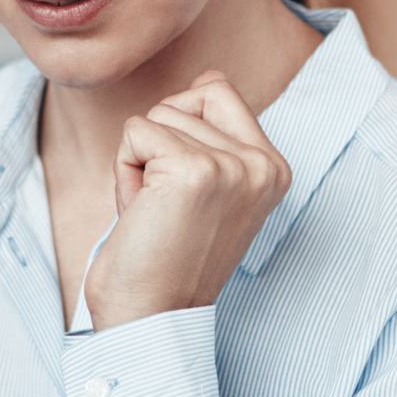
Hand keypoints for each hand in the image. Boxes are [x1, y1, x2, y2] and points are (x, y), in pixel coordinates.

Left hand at [83, 70, 291, 331]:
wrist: (152, 319)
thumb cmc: (165, 258)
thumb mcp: (207, 189)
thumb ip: (213, 136)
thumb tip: (209, 77)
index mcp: (273, 168)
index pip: (217, 89)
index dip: (181, 130)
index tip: (183, 194)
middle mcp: (263, 164)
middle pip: (185, 98)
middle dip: (158, 146)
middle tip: (165, 206)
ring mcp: (233, 166)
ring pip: (157, 116)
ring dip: (139, 164)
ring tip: (155, 215)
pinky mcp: (194, 171)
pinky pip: (135, 133)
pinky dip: (124, 173)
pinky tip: (142, 215)